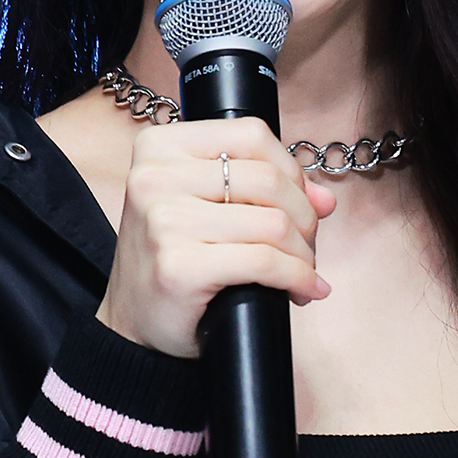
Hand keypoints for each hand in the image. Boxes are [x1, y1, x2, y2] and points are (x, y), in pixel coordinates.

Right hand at [96, 116, 336, 357]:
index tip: (301, 203)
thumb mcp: (204, 208)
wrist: (133, 323)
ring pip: (273, 223)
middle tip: (305, 246)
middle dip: (304, 217)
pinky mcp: (179, 266)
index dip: (290, 170)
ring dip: (302, 254)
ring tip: (302, 272)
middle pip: (268, 179)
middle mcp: (155, 177)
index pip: (251, 134)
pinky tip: (302, 290)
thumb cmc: (172, 259)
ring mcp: (164, 221)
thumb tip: (324, 199)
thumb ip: (262, 190)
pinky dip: (296, 278)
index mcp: (160, 147)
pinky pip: (264, 261)